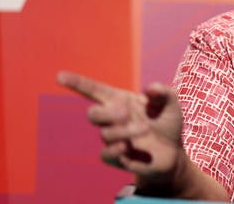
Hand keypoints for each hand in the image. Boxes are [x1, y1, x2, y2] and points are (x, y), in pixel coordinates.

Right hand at [57, 71, 185, 192]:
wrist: (173, 154)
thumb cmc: (168, 124)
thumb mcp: (172, 105)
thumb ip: (164, 93)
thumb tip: (151, 88)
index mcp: (121, 101)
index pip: (94, 90)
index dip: (77, 83)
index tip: (60, 76)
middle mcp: (113, 119)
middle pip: (92, 114)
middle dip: (107, 113)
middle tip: (126, 113)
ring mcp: (113, 139)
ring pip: (106, 134)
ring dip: (126, 131)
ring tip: (146, 130)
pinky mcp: (116, 158)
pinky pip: (105, 154)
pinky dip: (114, 150)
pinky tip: (127, 147)